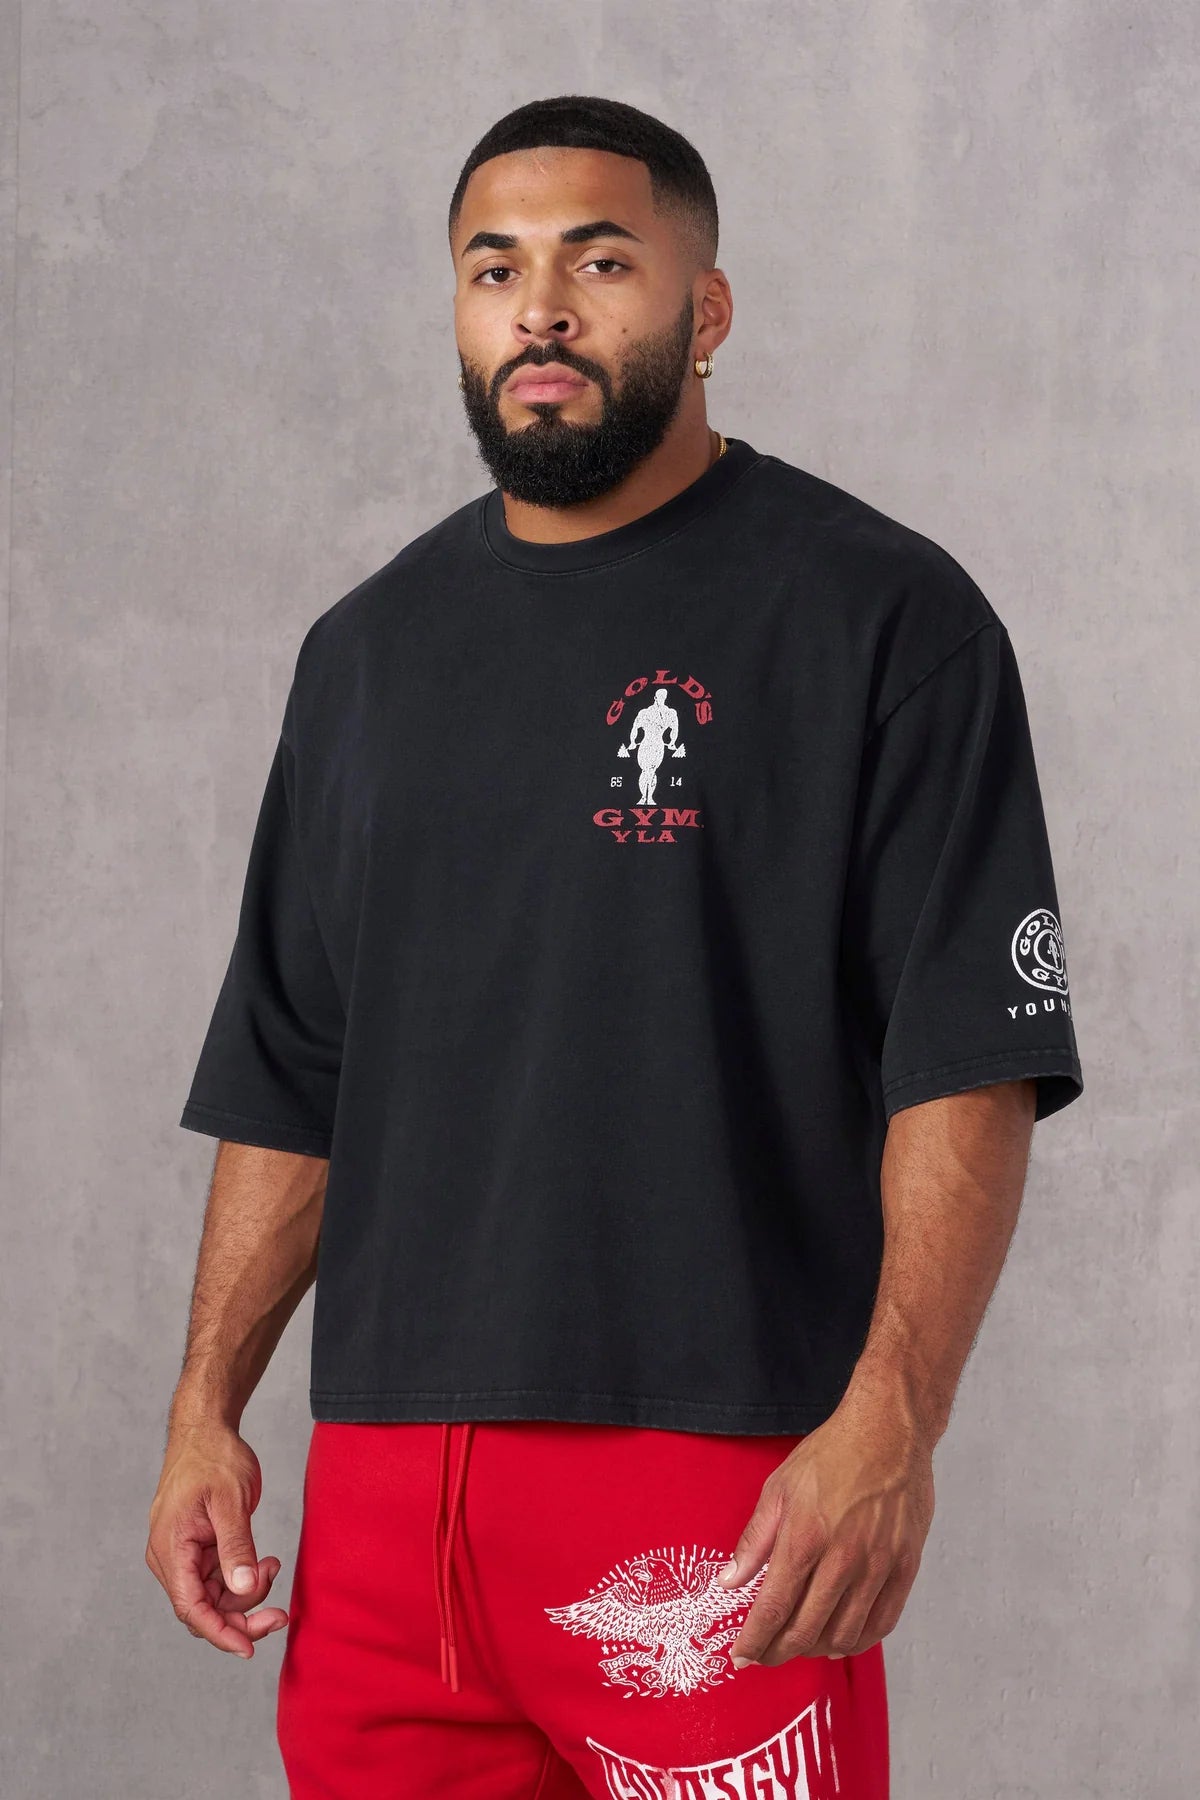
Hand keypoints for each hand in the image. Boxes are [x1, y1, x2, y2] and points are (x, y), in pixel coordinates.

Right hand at [146, 1421, 287, 1658]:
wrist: (206, 1430)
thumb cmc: (214, 1458)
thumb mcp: (230, 1500)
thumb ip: (236, 1545)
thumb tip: (243, 1587)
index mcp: (170, 1548)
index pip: (191, 1607)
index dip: (220, 1632)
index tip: (249, 1648)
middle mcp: (170, 1558)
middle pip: (204, 1609)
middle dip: (242, 1616)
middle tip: (281, 1615)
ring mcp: (183, 1554)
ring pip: (214, 1597)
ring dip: (247, 1593)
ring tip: (273, 1564)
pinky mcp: (197, 1549)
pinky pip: (218, 1579)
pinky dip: (243, 1577)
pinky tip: (264, 1561)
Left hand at [720, 1389, 934, 1665]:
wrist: (888, 1430)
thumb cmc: (832, 1454)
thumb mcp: (779, 1488)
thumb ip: (754, 1541)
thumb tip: (728, 1582)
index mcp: (804, 1537)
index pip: (774, 1609)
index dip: (755, 1640)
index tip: (741, 1656)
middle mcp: (842, 1559)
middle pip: (807, 1631)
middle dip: (779, 1652)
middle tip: (765, 1654)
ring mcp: (878, 1566)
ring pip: (845, 1635)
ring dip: (817, 1649)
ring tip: (801, 1644)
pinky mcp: (905, 1566)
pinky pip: (882, 1622)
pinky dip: (860, 1640)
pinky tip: (843, 1638)